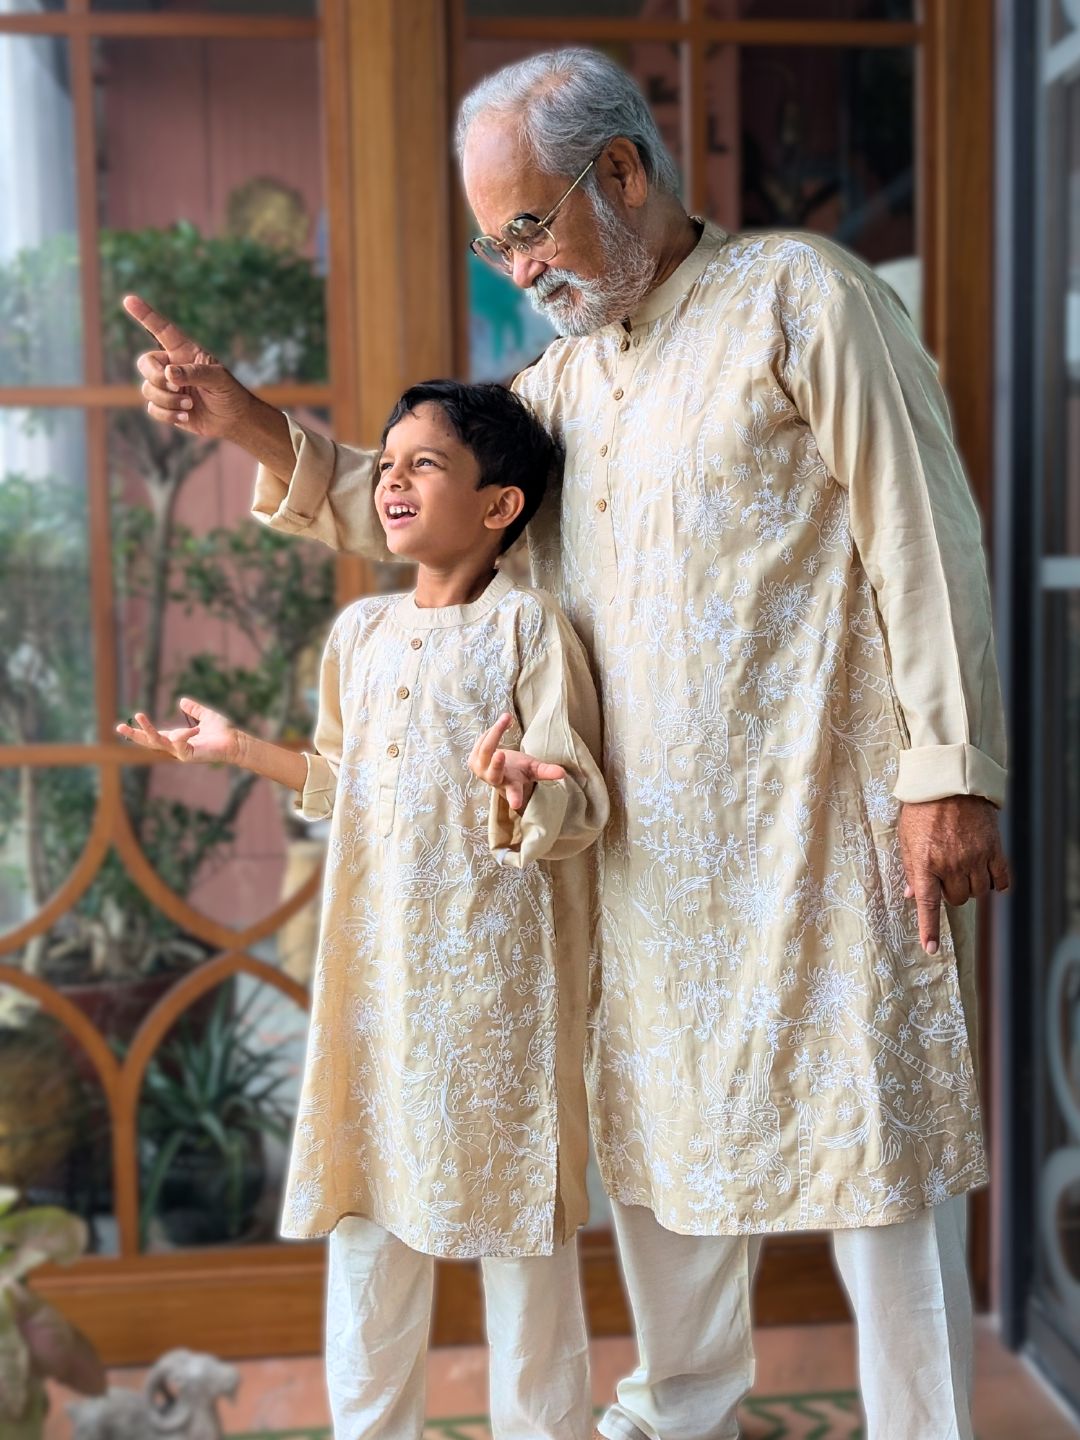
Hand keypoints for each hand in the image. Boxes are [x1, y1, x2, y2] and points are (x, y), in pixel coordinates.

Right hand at [116, 698, 239, 764]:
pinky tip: (194, 729)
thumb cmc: (222, 732)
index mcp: (176, 738)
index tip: (123, 726)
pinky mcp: (190, 755)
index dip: (140, 731)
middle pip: (149, 742)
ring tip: (138, 715)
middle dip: (134, 735)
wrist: (236, 742)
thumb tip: (182, 701)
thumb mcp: (205, 716)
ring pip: (159, 743)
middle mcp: (176, 746)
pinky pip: (180, 745)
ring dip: (148, 730)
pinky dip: (184, 736)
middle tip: (118, 728)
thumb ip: (194, 709)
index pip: (153, 735)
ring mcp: (181, 752)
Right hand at [123, 294, 252, 441]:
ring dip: (168, 400)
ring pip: (147, 388)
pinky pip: (152, 408)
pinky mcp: (165, 406)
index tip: (129, 299)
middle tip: (177, 387)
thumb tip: (168, 373)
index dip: (145, 315)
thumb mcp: (218, 379)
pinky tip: (186, 417)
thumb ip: (194, 372)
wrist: (232, 420)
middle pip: (145, 363)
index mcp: (184, 351)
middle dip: (156, 377)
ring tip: (190, 404)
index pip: (162, 330)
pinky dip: (168, 415)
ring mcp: (167, 386)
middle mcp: (171, 365)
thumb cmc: (229, 393)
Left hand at [468, 713, 566, 812]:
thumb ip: (546, 772)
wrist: (498, 766)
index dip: (515, 797)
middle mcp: (493, 779)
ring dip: (496, 732)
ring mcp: (480, 770)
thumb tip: (563, 773)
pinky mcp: (472, 759)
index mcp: (510, 784)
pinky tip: (503, 723)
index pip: (513, 792)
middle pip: (494, 772)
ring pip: (486, 750)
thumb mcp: (533, 770)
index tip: (515, 804)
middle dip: (496, 764)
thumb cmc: (517, 769)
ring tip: (508, 718)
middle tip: (501, 754)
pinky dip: (492, 730)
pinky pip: (481, 741)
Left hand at [897, 794, 1010, 954]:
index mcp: (925, 863)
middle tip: (945, 875)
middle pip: (957, 899)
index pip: (928, 904)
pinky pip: (1001, 879)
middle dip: (950, 893)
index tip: (931, 949)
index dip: (929, 929)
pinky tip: (992, 880)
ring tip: (964, 870)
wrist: (949, 782)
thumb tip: (912, 895)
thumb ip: (911, 868)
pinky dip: (998, 884)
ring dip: (971, 888)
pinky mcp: (994, 849)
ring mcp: (975, 857)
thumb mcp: (907, 838)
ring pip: (978, 892)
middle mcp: (951, 864)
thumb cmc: (922, 809)